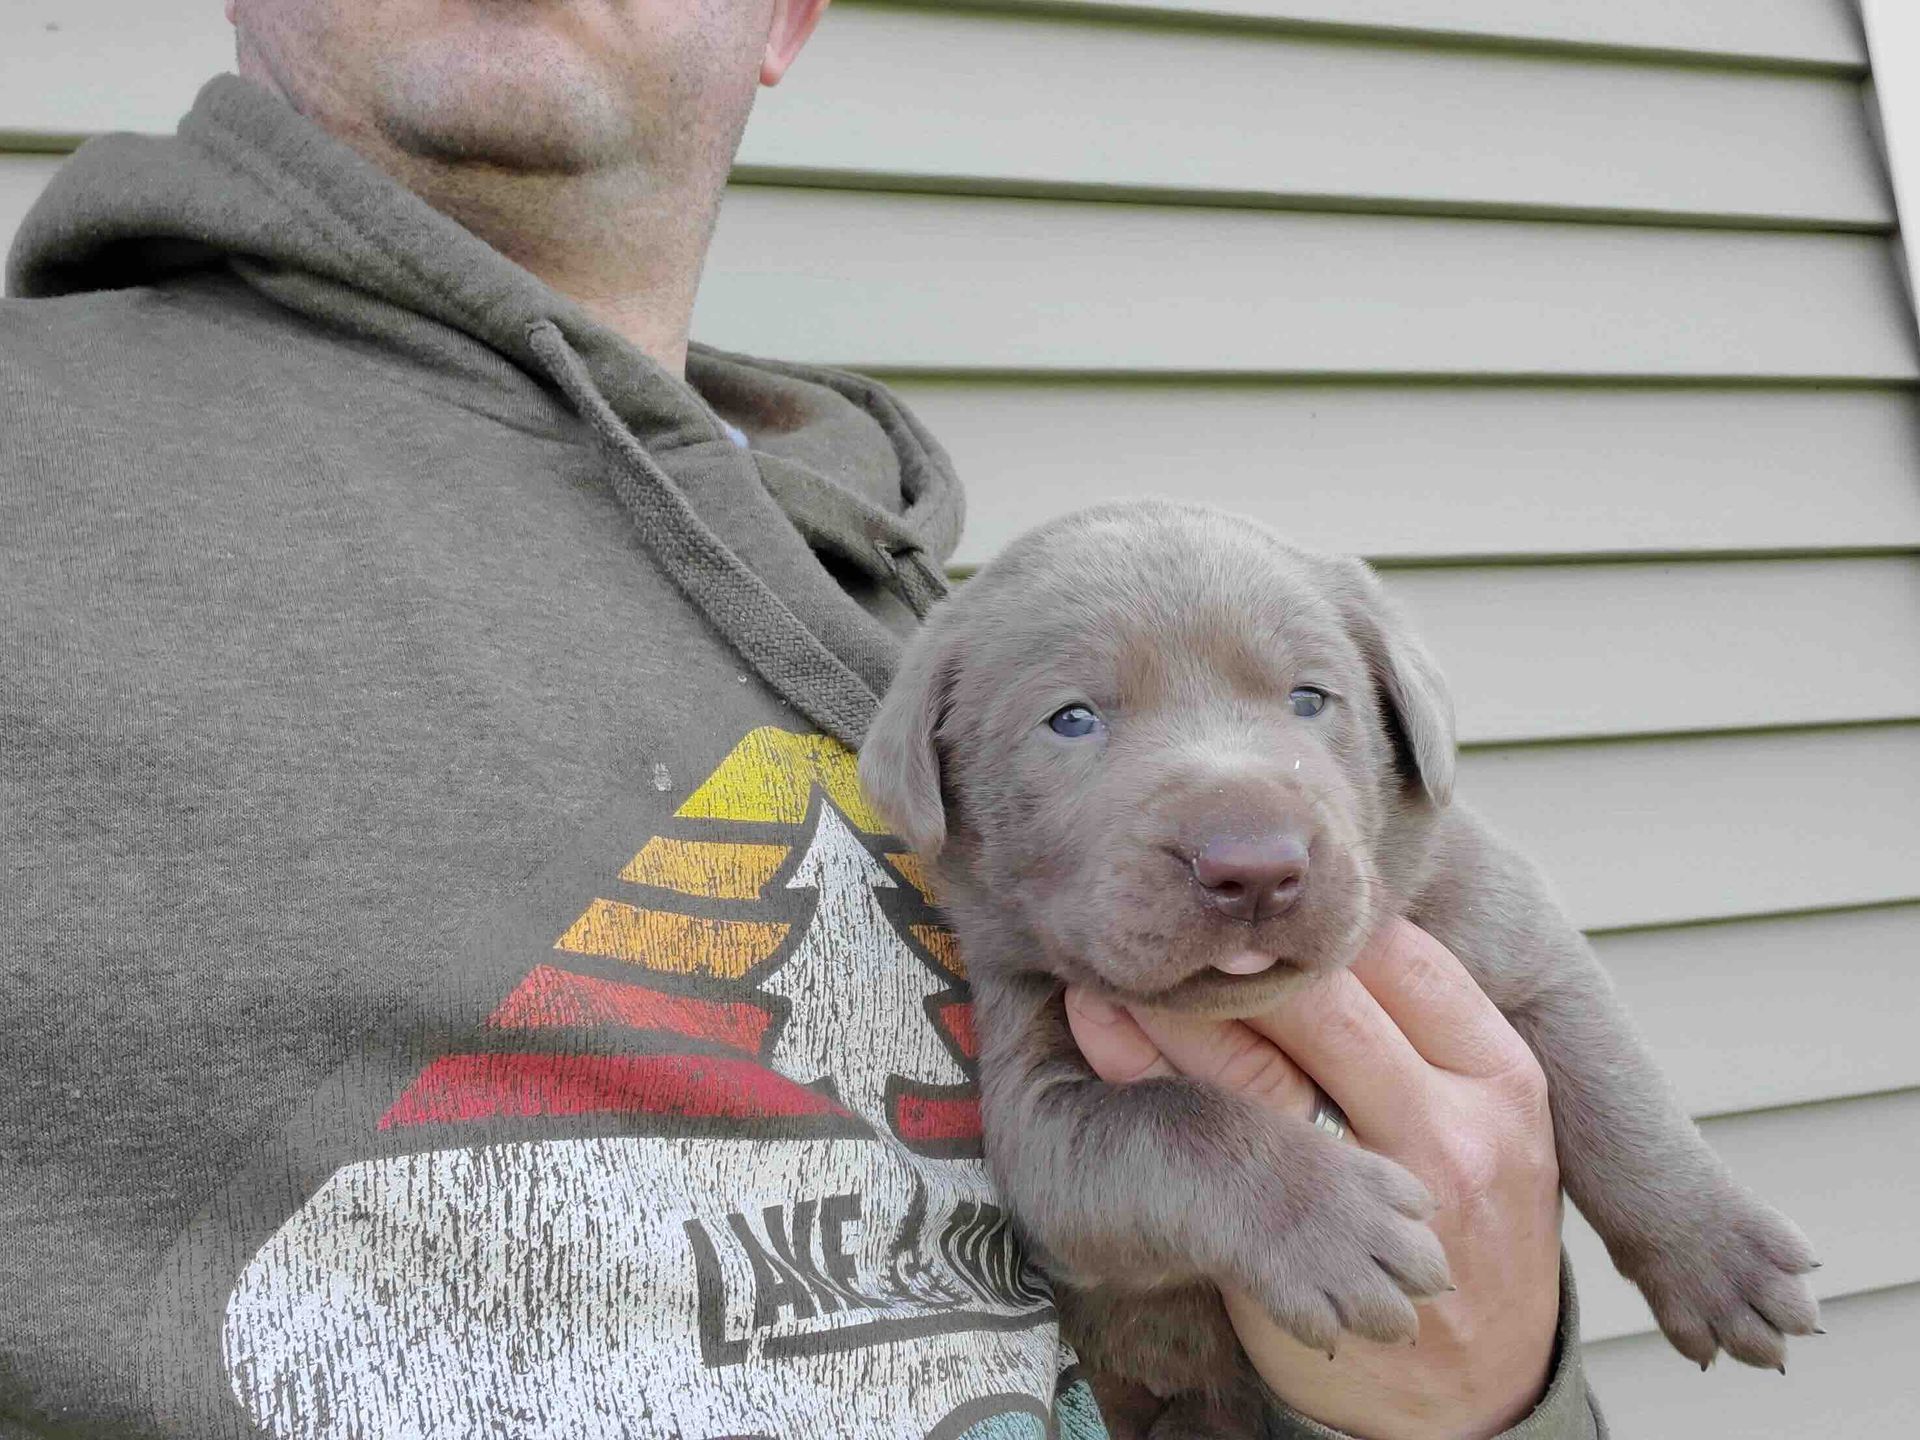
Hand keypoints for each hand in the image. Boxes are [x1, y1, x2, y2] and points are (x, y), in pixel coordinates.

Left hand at [1066, 919, 1562, 1439]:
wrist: (1474, 1395)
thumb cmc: (1473, 1231)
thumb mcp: (1489, 1122)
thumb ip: (1424, 1032)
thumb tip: (1327, 923)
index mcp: (1501, 1075)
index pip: (1403, 957)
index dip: (1317, 920)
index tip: (1257, 898)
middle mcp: (1451, 1124)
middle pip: (1320, 999)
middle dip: (1234, 950)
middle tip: (1168, 909)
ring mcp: (1381, 1194)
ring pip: (1255, 1063)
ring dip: (1170, 1000)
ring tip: (1110, 954)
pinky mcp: (1312, 1253)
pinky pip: (1212, 1143)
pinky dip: (1146, 1074)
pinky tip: (1099, 1032)